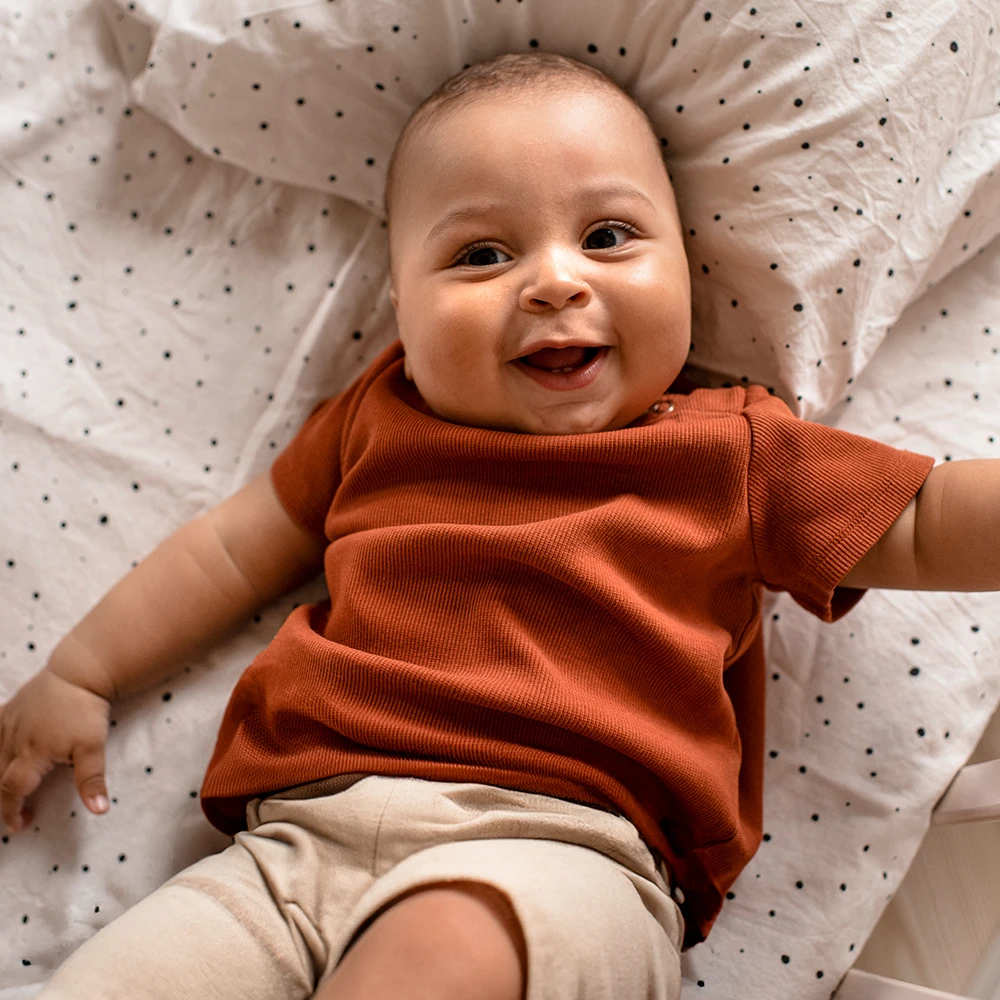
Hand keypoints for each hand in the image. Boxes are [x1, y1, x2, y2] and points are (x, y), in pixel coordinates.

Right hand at [0, 668, 110, 833]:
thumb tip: (100, 810)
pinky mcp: (10, 708)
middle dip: (5, 796)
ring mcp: (9, 723)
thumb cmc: (85, 711)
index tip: (19, 824)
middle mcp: (13, 741)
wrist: (80, 671)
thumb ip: (92, 780)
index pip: (13, 791)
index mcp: (31, 755)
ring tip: (9, 782)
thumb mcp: (93, 748)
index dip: (12, 811)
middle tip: (18, 808)